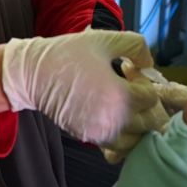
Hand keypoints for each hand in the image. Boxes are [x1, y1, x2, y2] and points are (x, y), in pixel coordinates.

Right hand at [1, 29, 161, 145]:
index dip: (145, 82)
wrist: (33, 74)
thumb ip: (136, 46)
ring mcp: (100, 133)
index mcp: (121, 96)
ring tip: (124, 105)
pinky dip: (121, 136)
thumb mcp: (106, 40)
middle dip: (144, 105)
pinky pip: (117, 147)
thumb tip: (149, 63)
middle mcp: (113, 121)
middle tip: (130, 89)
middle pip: (149, 122)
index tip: (131, 74)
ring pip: (136, 140)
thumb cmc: (68, 55)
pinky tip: (112, 116)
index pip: (152, 98)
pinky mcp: (89, 139)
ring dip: (136, 123)